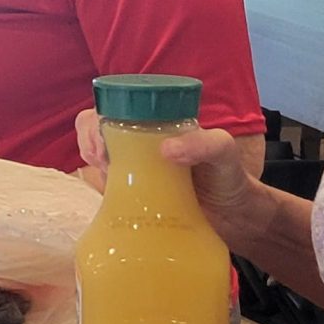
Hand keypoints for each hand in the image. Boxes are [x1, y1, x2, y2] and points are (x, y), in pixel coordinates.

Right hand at [73, 109, 271, 244]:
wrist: (233, 218)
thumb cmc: (230, 177)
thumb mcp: (224, 153)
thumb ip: (204, 144)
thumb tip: (165, 149)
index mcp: (156, 121)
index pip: (113, 105)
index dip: (98, 122)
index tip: (105, 147)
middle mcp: (139, 139)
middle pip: (93, 126)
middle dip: (90, 142)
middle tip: (106, 165)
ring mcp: (132, 165)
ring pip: (92, 152)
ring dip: (91, 164)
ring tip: (109, 181)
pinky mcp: (129, 191)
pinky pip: (99, 181)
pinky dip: (96, 186)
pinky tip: (110, 197)